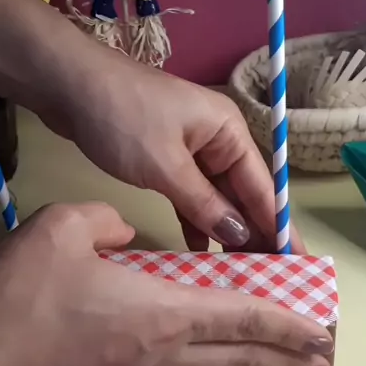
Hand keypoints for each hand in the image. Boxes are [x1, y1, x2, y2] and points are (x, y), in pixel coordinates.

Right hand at [0, 202, 331, 365]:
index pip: (240, 314)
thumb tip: (125, 236)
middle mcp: (159, 357)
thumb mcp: (57, 230)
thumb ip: (105, 220)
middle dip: (286, 359)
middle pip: (238, 359)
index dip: (284, 320)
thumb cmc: (17, 305)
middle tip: (324, 364)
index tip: (319, 329)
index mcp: (160, 313)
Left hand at [42, 56, 303, 252]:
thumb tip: (240, 236)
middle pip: (244, 194)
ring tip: (239, 274)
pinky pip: (190, 195)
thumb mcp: (166, 167)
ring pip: (216, 198)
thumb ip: (204, 204)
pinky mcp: (165, 158)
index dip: (279, 227)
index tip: (298, 264)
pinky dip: (194, 220)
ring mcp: (190, 149)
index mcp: (229, 133)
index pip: (263, 188)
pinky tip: (199, 251)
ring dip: (224, 231)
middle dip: (254, 234)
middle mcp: (217, 140)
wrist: (68, 85)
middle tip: (269, 280)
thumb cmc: (123, 119)